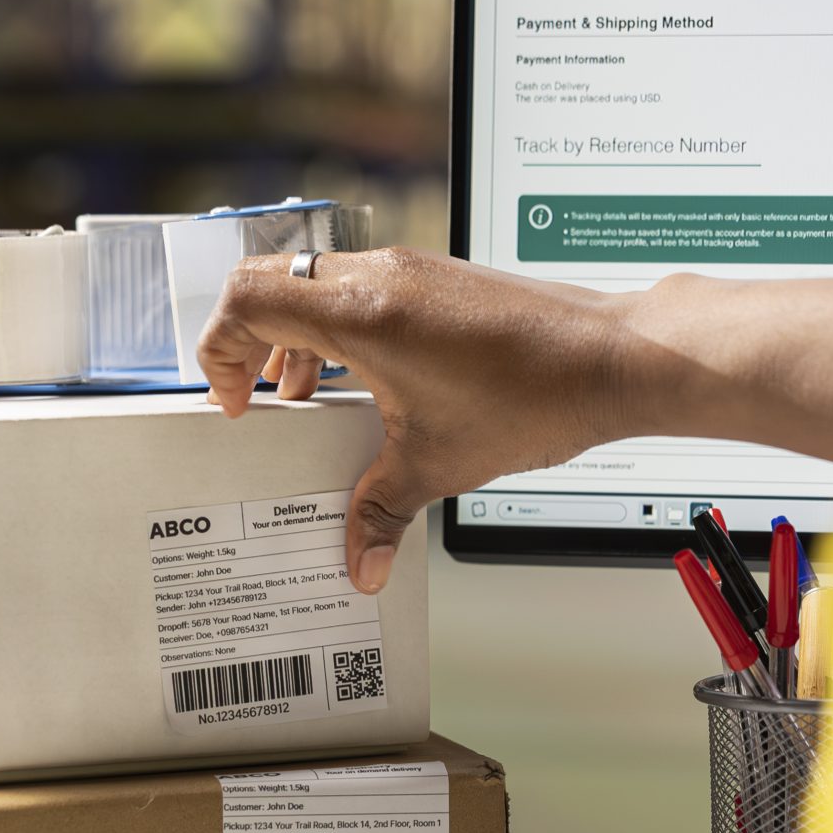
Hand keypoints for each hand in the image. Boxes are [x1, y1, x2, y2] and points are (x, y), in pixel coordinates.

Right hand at [197, 249, 631, 592]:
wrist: (612, 358)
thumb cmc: (534, 394)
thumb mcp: (438, 464)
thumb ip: (381, 513)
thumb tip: (358, 562)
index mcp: (360, 311)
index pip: (246, 298)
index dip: (221, 349)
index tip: (235, 399)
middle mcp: (380, 275)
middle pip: (273, 282)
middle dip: (252, 343)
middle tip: (261, 398)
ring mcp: (413, 270)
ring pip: (320, 284)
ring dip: (299, 337)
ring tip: (312, 396)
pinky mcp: (440, 278)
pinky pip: (365, 289)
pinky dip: (344, 329)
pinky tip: (372, 384)